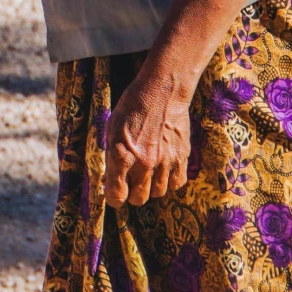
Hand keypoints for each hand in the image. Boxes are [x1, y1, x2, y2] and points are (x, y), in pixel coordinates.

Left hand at [103, 66, 193, 205]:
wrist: (161, 93)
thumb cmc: (131, 108)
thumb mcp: (112, 129)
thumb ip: (112, 156)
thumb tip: (110, 178)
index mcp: (122, 155)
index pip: (117, 195)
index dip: (114, 198)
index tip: (114, 195)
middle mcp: (144, 163)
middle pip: (139, 198)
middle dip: (132, 194)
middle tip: (130, 184)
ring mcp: (165, 162)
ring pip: (158, 193)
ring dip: (150, 188)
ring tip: (147, 175)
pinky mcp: (181, 158)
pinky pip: (176, 183)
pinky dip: (169, 182)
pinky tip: (163, 172)